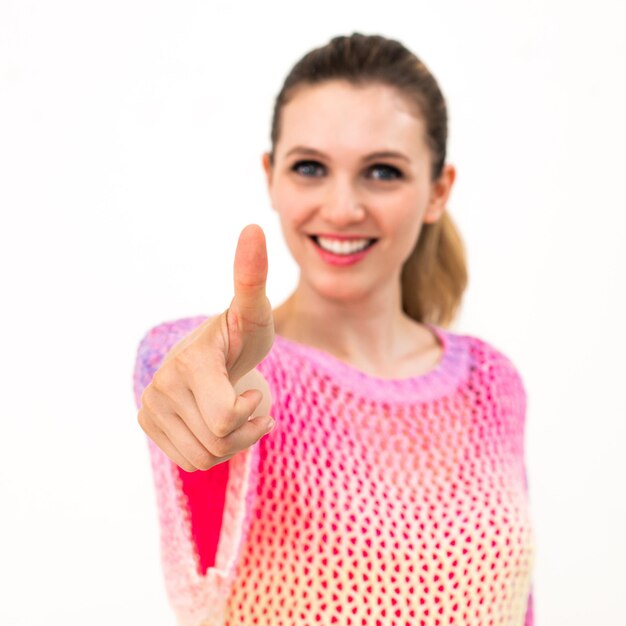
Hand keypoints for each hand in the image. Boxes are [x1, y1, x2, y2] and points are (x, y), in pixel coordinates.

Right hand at [138, 224, 274, 471]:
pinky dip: (213, 451)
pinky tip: (216, 424)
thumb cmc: (243, 335)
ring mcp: (150, 407)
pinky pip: (191, 463)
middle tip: (250, 403)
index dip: (250, 414)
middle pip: (218, 443)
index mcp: (189, 363)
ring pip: (204, 458)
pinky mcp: (148, 424)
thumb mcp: (255, 312)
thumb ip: (252, 276)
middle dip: (245, 430)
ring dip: (231, 443)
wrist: (216, 355)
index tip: (254, 393)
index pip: (226, 421)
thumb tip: (253, 227)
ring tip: (235, 412)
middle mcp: (160, 385)